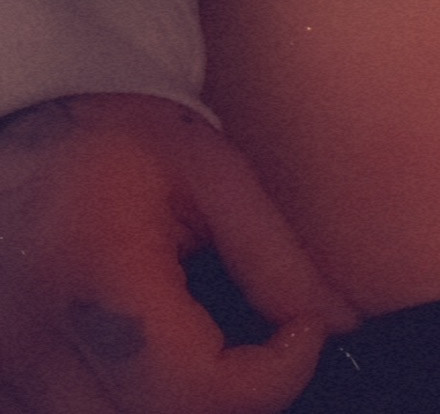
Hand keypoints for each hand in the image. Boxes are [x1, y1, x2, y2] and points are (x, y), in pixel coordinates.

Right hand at [0, 94, 357, 412]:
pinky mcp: (3, 373)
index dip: (273, 377)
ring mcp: (8, 363)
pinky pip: (76, 413)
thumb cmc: (118, 136)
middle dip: (233, 398)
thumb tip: (339, 325)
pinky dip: (132, 401)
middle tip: (264, 348)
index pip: (195, 388)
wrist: (25, 122)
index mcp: (94, 274)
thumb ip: (276, 260)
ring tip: (211, 352)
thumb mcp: (214, 175)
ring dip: (182, 405)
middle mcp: (33, 335)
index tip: (303, 332)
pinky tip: (160, 363)